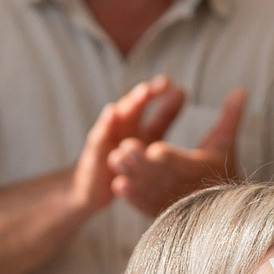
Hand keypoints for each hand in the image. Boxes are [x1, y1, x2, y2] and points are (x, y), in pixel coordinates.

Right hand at [66, 79, 175, 217]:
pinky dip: (105, 124)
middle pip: (135, 105)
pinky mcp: (94, 153)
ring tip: (144, 92)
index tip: (180, 87)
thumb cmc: (122, 162)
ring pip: (118, 116)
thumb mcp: (148, 139)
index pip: (151, 104)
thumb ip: (164, 116)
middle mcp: (121, 126)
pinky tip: (111, 112)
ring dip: (130, 103)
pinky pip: (100, 137)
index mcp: (137, 123)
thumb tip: (183, 92)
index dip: (163, 93)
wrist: (90, 189)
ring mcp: (106, 138)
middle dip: (148, 94)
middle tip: (163, 84)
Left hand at [109, 87, 245, 215]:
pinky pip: (144, 205)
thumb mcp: (226, 144)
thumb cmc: (222, 171)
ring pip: (148, 189)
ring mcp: (171, 203)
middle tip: (124, 147)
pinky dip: (132, 197)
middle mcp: (185, 188)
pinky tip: (118, 185)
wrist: (222, 211)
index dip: (170, 157)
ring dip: (132, 175)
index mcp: (200, 169)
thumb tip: (241, 90)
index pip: (184, 163)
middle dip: (141, 162)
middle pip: (161, 175)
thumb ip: (230, 118)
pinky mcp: (161, 212)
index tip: (155, 149)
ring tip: (115, 159)